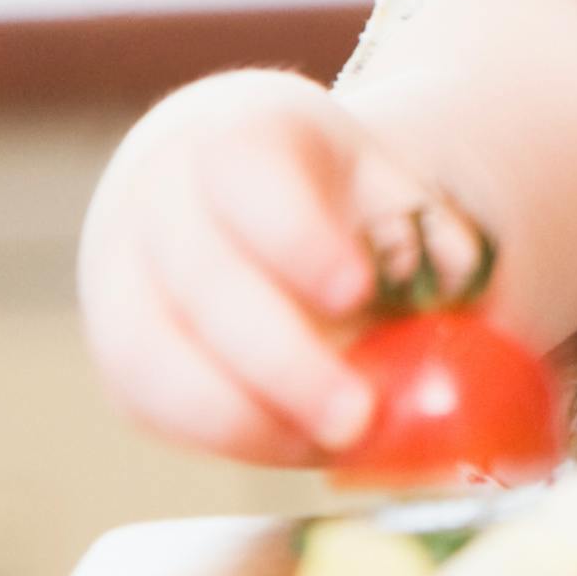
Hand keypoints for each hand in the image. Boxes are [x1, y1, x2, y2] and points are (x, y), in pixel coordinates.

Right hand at [76, 69, 438, 463]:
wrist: (241, 185)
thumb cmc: (334, 192)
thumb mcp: (388, 185)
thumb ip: (427, 236)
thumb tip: (463, 296)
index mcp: (233, 131)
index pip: (244, 171)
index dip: (295, 237)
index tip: (357, 293)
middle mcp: (156, 194)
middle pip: (197, 277)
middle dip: (279, 359)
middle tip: (358, 415)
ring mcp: (117, 269)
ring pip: (148, 352)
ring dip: (241, 414)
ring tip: (332, 442)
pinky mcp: (113, 344)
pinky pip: (146, 400)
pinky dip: (220, 434)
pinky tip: (293, 444)